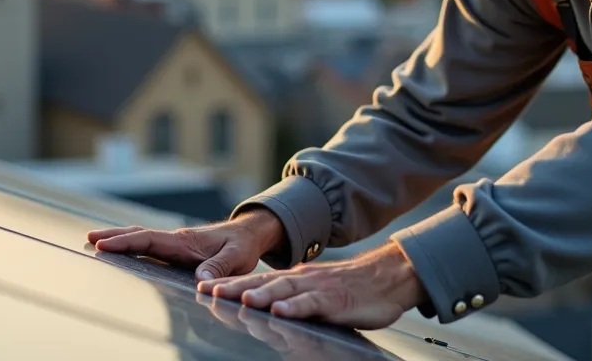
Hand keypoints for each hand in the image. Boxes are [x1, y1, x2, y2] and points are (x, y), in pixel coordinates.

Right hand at [87, 209, 285, 279]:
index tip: (104, 244)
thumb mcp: (236, 258)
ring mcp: (174, 243)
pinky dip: (131, 244)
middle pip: (139, 235)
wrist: (248, 234)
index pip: (150, 239)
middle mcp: (175, 239)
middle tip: (89, 238)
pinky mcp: (176, 248)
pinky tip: (121, 249)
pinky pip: (149, 245)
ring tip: (95, 240)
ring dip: (119, 238)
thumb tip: (200, 279)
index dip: (126, 242)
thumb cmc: (241, 247)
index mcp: (185, 241)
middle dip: (114, 236)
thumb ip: (218, 267)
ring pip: (142, 238)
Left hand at [198, 292, 349, 359]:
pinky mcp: (335, 300)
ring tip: (243, 300)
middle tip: (210, 290)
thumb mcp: (316, 294)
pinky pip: (313, 303)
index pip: (258, 280)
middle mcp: (301, 280)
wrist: (387, 277)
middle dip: (236, 287)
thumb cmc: (350, 290)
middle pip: (264, 282)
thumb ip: (293, 301)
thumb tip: (266, 313)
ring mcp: (317, 288)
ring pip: (285, 290)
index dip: (231, 283)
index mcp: (294, 279)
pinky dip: (296, 307)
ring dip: (263, 294)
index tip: (204, 286)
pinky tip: (282, 311)